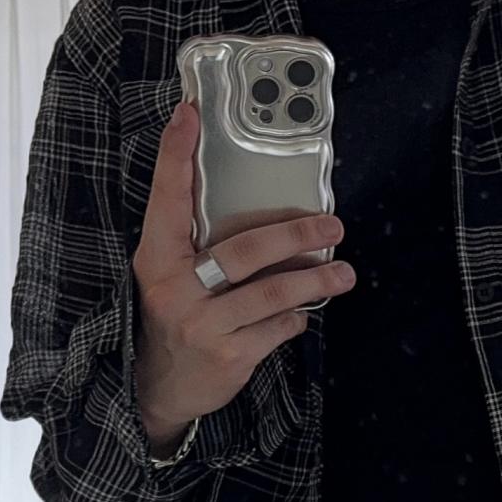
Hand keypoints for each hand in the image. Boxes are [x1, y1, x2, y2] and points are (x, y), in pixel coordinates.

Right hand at [133, 100, 357, 448]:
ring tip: (344, 273)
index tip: (189, 114)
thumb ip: (192, 237)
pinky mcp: (230, 356)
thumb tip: (241, 193)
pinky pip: (278, 328)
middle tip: (331, 224)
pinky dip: (296, 318)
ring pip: (273, 292)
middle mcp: (177, 290)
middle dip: (296, 235)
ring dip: (315, 281)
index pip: (168, 199)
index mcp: (157, 260)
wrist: (161, 387)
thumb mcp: (168, 273)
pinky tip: (301, 313)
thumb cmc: (174, 316)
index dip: (175, 156)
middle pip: (245, 250)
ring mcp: (204, 326)